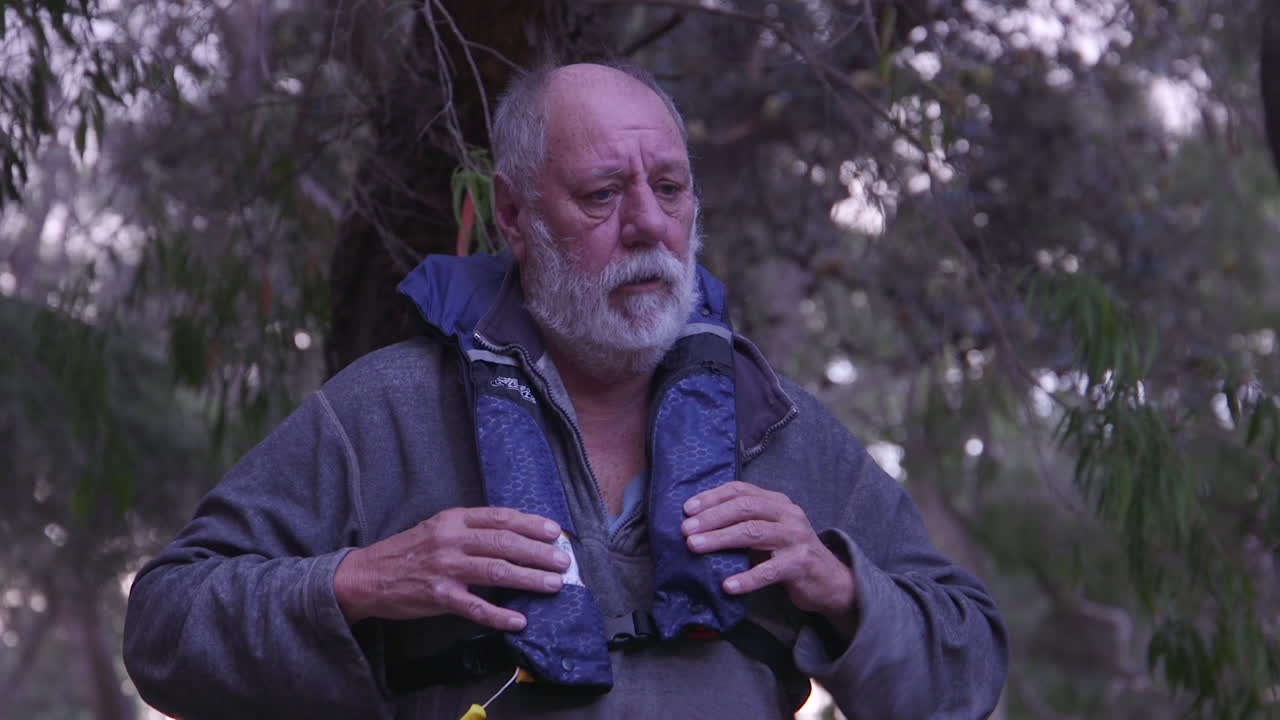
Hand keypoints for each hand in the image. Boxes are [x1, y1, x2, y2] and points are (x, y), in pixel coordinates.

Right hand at [333, 507, 569, 629]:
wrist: (367, 576)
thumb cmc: (407, 552)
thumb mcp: (438, 528)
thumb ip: (470, 530)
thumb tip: (513, 537)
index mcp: (454, 519)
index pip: (500, 518)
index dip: (530, 523)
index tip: (554, 531)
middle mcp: (452, 540)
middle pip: (504, 543)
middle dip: (538, 552)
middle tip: (563, 561)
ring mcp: (445, 568)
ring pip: (497, 571)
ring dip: (529, 579)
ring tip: (553, 585)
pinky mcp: (439, 596)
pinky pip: (475, 608)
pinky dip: (499, 615)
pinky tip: (519, 620)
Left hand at [682, 482, 856, 627]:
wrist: (828, 580)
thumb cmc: (788, 554)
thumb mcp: (767, 532)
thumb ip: (742, 524)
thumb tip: (697, 526)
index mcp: (777, 502)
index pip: (741, 491)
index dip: (712, 497)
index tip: (687, 509)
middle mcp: (788, 514)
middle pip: (745, 508)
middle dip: (711, 517)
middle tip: (686, 530)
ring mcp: (796, 538)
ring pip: (753, 532)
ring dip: (720, 539)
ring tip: (694, 547)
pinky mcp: (801, 564)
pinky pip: (769, 571)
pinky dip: (746, 578)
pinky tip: (727, 585)